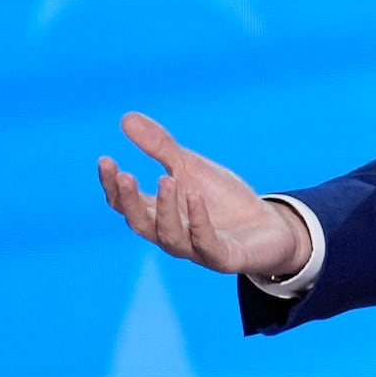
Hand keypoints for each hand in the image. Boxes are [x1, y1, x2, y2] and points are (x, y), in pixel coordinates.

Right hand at [98, 112, 311, 277]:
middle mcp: (171, 235)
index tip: (106, 159)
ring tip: (166, 179)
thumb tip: (126, 118)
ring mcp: (196, 249)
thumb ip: (161, 147)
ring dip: (165, 208)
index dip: (113, 185)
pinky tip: (195, 197)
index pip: (125, 204)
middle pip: (141, 223)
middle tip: (125, 176)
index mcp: (159, 214)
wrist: (269, 226)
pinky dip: (199, 221)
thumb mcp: (192, 168)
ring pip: (171, 235)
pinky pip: (207, 243)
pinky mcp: (224, 258)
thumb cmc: (223, 200)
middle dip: (130, 201)